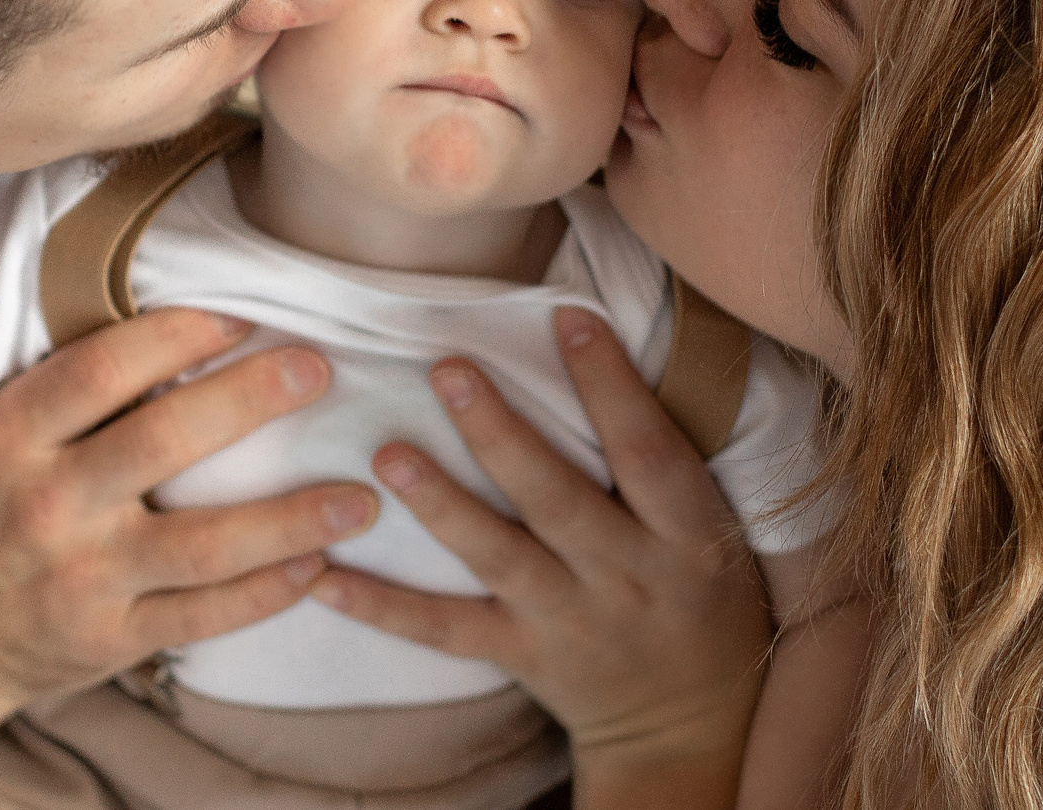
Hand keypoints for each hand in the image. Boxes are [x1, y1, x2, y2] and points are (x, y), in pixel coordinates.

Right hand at [0, 306, 382, 709]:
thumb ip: (65, 395)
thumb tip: (179, 329)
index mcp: (12, 437)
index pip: (104, 368)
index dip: (179, 334)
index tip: (241, 316)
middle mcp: (48, 505)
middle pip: (165, 440)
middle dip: (252, 399)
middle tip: (317, 368)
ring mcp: (82, 579)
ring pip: (205, 544)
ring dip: (292, 517)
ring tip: (359, 497)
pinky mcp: (108, 639)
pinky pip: (204, 616)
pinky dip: (266, 592)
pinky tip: (317, 565)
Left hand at [308, 307, 770, 805]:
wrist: (690, 725)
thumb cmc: (705, 597)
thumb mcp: (717, 528)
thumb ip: (664, 459)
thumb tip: (601, 347)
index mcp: (686, 536)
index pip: (649, 453)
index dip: (612, 386)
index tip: (567, 317)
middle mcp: (628, 577)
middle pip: (557, 500)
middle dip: (500, 435)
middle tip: (448, 368)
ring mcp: (570, 620)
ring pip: (498, 556)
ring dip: (440, 503)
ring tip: (387, 454)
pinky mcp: (523, 655)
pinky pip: (447, 630)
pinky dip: (384, 608)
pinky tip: (325, 576)